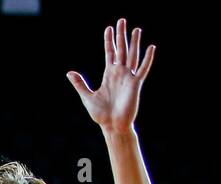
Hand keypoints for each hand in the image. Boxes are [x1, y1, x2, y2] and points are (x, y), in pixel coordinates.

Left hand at [67, 18, 154, 133]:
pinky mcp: (135, 84)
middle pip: (121, 49)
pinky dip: (147, 58)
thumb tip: (69, 72)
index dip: (109, 40)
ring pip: (133, 55)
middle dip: (121, 35)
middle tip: (122, 20)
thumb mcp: (87, 97)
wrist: (112, 126)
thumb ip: (79, 84)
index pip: (110, 53)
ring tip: (136, 29)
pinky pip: (143, 69)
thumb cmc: (101, 114)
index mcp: (109, 75)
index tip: (109, 28)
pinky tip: (151, 47)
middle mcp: (120, 73)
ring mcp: (128, 77)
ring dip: (134, 42)